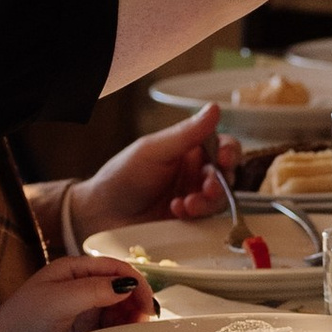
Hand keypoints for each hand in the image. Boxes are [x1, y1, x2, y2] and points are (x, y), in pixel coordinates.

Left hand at [0, 252, 154, 331]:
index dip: (134, 281)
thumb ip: (95, 290)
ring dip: (131, 319)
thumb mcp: (59, 300)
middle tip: (146, 319)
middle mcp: (79, 289)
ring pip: (118, 312)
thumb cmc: (23, 323)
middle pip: (119, 290)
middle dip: (135, 301)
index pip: (113, 268)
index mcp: (72, 271)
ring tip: (138, 331)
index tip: (147, 301)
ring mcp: (82, 314)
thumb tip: (128, 285)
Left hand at [68, 101, 235, 245]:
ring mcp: (194, 198)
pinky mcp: (190, 223)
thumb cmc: (122, 176)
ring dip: (208, 201)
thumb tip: (215, 109)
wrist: (101, 214)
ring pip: (220, 200)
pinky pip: (207, 220)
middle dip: (220, 182)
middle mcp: (195, 173)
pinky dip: (196, 216)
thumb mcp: (153, 151)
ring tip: (186, 205)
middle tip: (207, 188)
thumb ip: (186, 133)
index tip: (225, 159)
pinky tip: (177, 212)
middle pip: (227, 175)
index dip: (229, 152)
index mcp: (189, 150)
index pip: (222, 146)